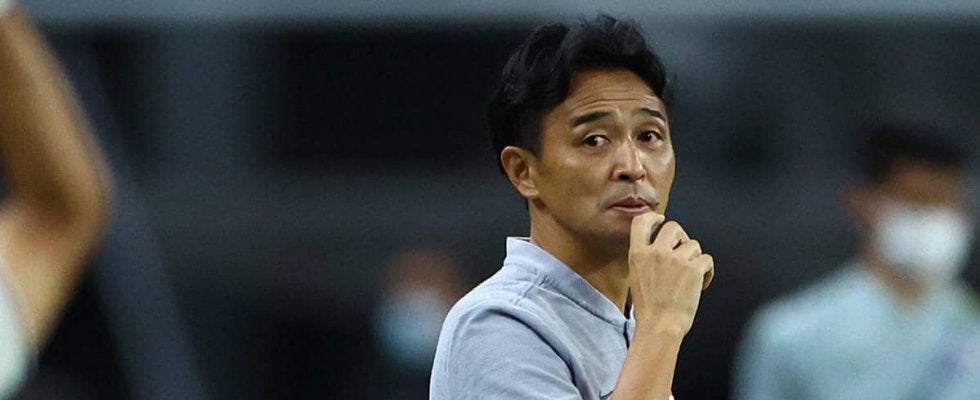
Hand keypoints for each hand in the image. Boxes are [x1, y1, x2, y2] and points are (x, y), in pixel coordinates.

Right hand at [628, 212, 713, 335]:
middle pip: (673, 227)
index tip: (660, 220)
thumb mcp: (636, 277)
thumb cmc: (648, 309)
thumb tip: (661, 249)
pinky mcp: (694, 269)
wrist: (659, 326)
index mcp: (638, 254)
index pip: (642, 222)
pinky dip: (707, 271)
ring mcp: (676, 259)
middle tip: (683, 251)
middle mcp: (656, 252)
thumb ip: (646, 259)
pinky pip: (707, 259)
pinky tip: (701, 284)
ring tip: (692, 276)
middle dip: (682, 237)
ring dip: (695, 258)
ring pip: (694, 245)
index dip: (654, 218)